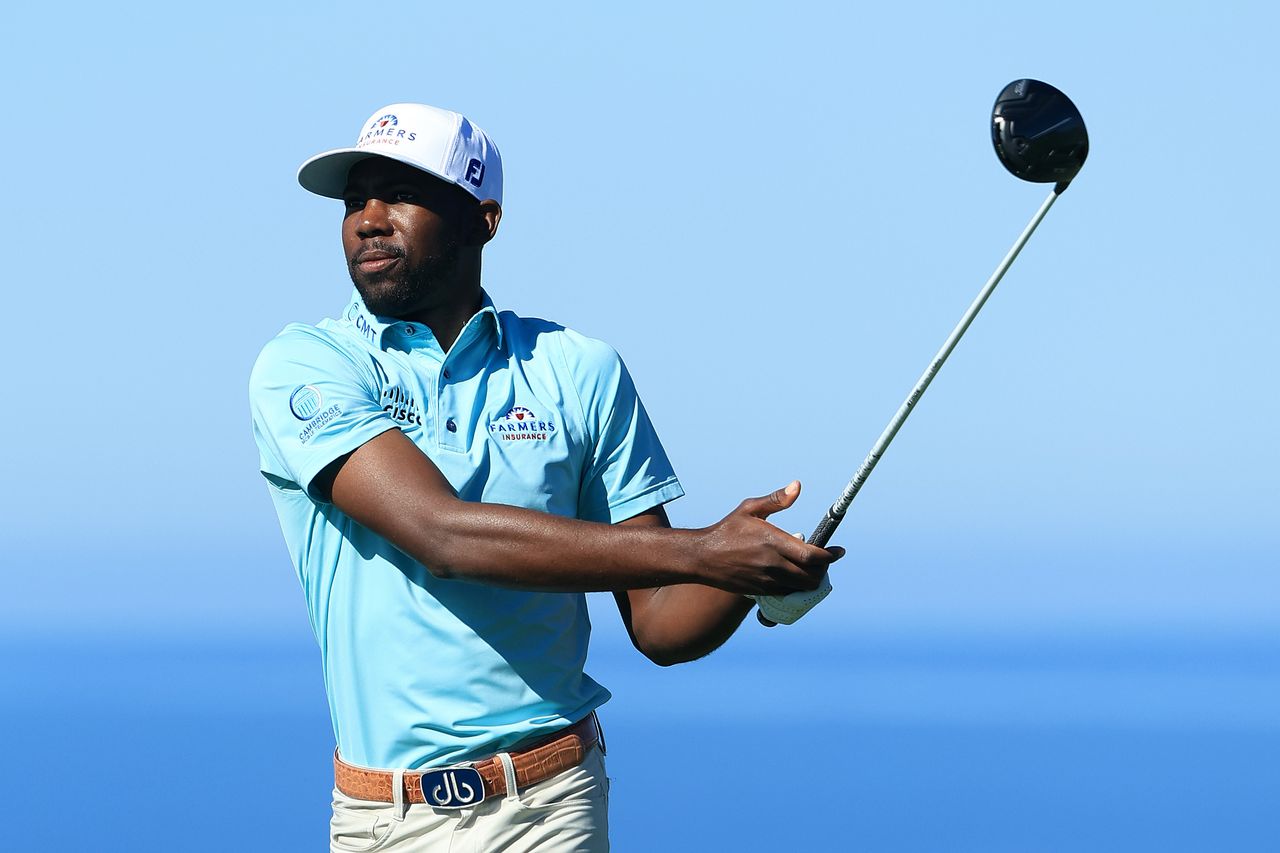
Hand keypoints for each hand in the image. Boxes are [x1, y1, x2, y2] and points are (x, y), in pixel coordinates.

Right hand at [691, 481, 843, 595]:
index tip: (839, 551)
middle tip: (825, 560)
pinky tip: (795, 576)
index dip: (830, 555)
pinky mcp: (761, 591)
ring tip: (812, 568)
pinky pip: (788, 593)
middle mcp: (772, 564)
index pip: (812, 555)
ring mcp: (767, 581)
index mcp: (773, 541)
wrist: (702, 557)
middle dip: (824, 569)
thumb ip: (776, 500)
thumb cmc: (727, 530)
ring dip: (812, 580)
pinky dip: (797, 587)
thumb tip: (797, 486)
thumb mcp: (750, 509)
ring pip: (802, 588)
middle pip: (812, 575)